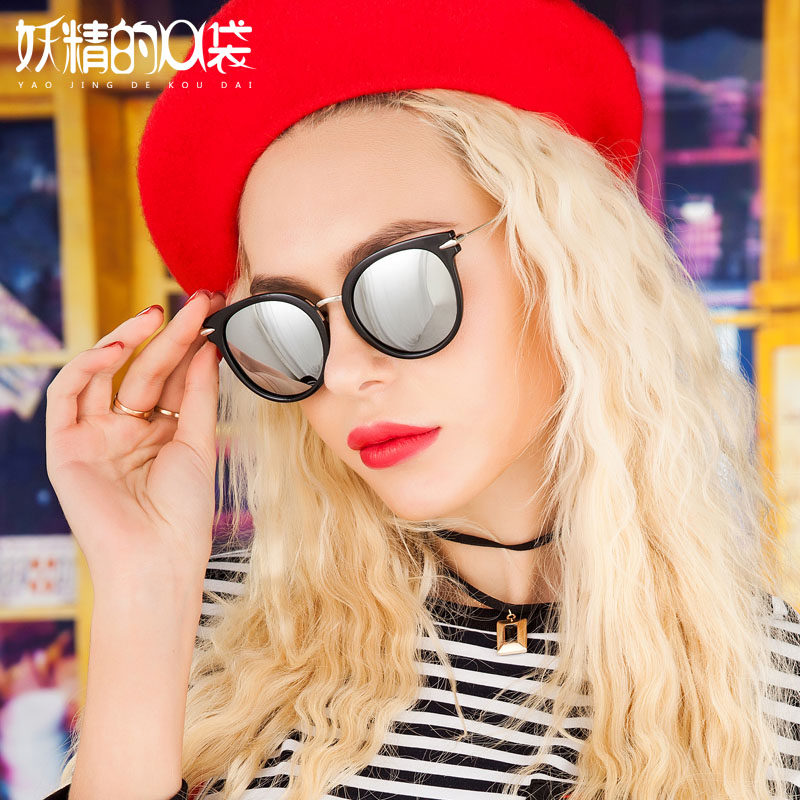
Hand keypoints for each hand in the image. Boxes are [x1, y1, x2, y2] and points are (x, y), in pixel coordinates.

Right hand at [45, 290, 226, 585]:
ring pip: (106, 375)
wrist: (157, 558)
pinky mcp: (64, 445)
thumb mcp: (199, 444)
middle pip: (146, 372)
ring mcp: (94, 437)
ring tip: (160, 315)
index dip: (191, 347)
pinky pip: (67, 395)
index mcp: (161, 435)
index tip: (214, 313)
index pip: (174, 380)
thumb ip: (201, 395)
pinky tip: (119, 347)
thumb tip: (210, 348)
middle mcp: (126, 431)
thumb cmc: (184, 511)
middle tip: (196, 301)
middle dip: (170, 335)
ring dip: (129, 341)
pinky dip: (88, 366)